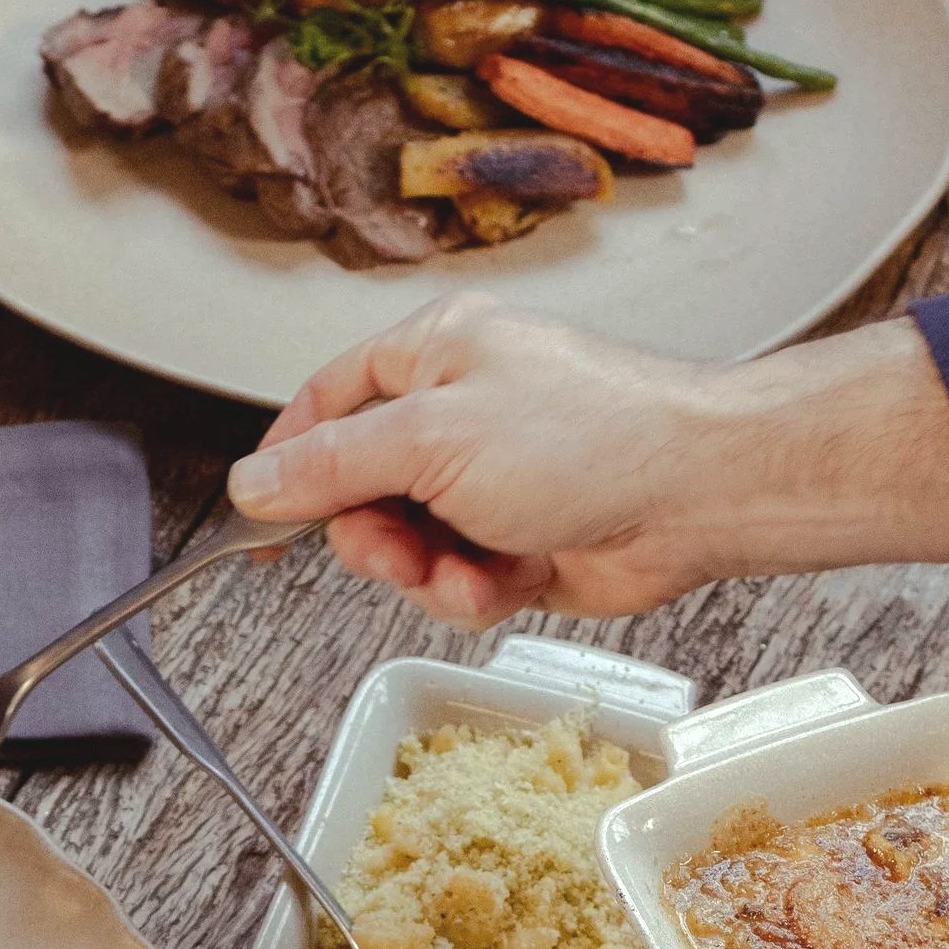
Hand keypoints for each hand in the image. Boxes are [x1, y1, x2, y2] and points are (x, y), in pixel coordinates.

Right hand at [224, 297, 948, 626]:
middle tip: (399, 549)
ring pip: (407, 550)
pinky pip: (457, 582)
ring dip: (430, 574)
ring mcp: (488, 483)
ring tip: (471, 569)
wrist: (694, 496)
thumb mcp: (432, 439)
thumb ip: (332, 464)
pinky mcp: (517, 543)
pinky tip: (508, 580)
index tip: (259, 521)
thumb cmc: (592, 438)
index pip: (325, 406)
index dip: (287, 465)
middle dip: (375, 538)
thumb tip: (254, 481)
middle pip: (359, 493)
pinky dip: (475, 592)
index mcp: (432, 356)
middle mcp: (457, 415)